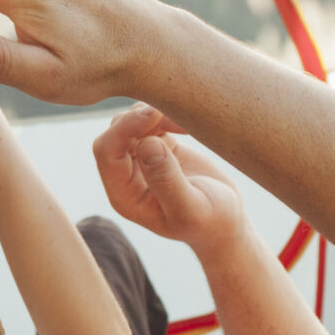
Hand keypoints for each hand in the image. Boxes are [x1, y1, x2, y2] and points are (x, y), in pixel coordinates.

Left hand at [94, 105, 250, 251]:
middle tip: (171, 113)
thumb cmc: (210, 222)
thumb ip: (167, 181)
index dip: (124, 129)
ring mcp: (141, 160)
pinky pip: (150, 121)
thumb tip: (147, 144)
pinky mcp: (159, 147)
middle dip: (139, 118)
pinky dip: (165, 115)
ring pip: (131, 123)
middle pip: (115, 133)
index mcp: (124, 195)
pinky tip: (187, 125)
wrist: (227, 221)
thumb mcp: (191, 209)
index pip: (107, 153)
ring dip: (154, 115)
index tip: (154, 114)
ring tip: (185, 125)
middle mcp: (126, 176)